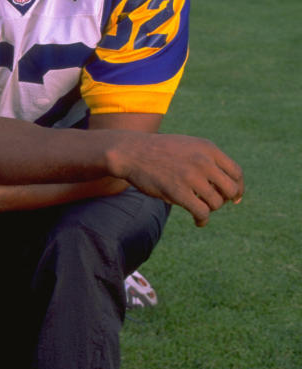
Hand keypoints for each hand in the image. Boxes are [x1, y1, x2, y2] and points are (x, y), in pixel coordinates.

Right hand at [109, 132, 243, 226]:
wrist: (130, 152)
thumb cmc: (157, 151)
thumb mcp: (186, 146)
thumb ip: (206, 159)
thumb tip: (226, 183)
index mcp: (207, 148)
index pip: (236, 172)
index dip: (238, 187)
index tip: (233, 197)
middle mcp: (203, 161)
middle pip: (230, 189)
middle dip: (226, 200)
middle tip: (215, 203)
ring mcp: (191, 176)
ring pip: (216, 202)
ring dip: (210, 209)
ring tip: (199, 209)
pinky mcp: (178, 192)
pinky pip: (202, 212)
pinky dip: (202, 220)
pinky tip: (198, 222)